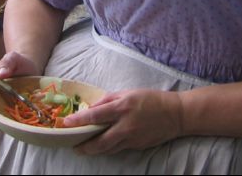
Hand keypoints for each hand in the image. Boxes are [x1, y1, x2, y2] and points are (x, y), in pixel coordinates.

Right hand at [0, 51, 38, 122]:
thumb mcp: (14, 58)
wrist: (28, 67)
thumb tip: (1, 74)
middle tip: (0, 124)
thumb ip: (8, 63)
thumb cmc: (19, 62)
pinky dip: (6, 122)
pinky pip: (3, 117)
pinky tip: (13, 124)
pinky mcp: (6, 107)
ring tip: (8, 126)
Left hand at [63, 89, 183, 153]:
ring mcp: (131, 138)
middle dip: (83, 145)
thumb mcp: (129, 92)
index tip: (66, 123)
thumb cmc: (151, 99)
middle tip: (72, 145)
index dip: (78, 121)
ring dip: (93, 149)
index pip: (95, 116)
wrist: (175, 114)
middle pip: (98, 141)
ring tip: (83, 147)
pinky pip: (117, 148)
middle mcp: (125, 125)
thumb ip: (109, 99)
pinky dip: (107, 147)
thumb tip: (92, 107)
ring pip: (107, 149)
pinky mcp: (136, 146)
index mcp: (122, 107)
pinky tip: (102, 145)